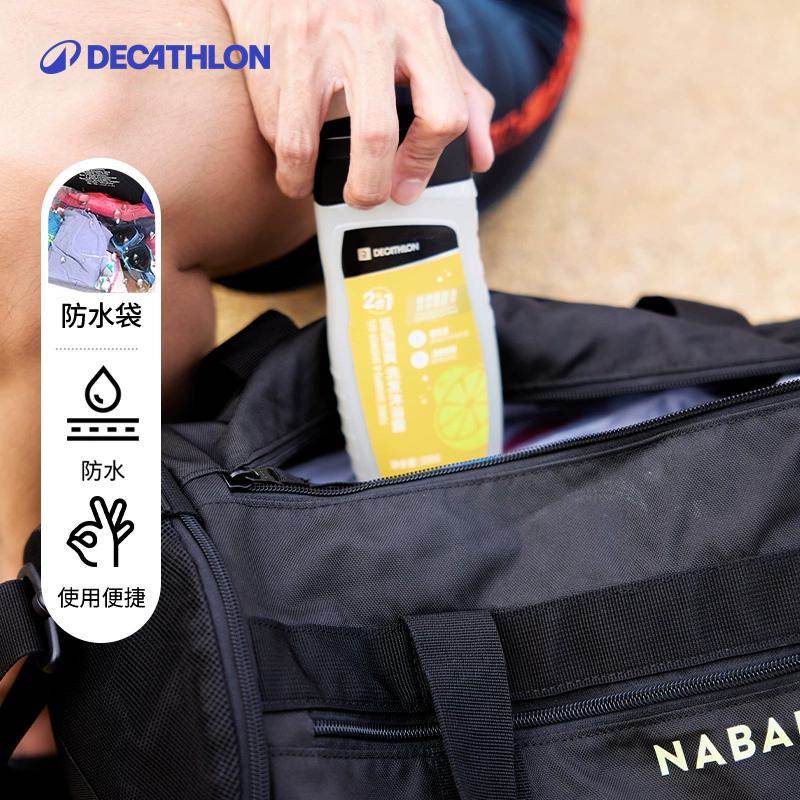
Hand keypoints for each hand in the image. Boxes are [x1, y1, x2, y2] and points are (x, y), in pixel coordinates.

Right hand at [224, 0, 494, 206]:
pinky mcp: (267, 50)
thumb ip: (463, 94)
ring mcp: (312, 41)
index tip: (407, 185)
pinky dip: (279, 155)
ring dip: (306, 183)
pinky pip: (272, 127)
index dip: (425, 164)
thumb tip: (480, 159)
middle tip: (363, 197)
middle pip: (374, 137)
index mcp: (420, 29)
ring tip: (310, 186)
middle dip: (368, 188)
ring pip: (304, 143)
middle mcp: (368, 31)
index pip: (444, 115)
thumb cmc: (373, 4)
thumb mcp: (426, 34)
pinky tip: (289, 156)